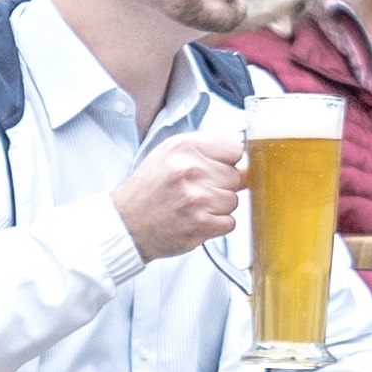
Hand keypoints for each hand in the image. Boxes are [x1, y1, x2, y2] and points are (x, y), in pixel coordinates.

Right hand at [109, 121, 245, 259]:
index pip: (235, 149)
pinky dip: (215, 225)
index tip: (215, 168)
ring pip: (233, 201)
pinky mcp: (200, 224)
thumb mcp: (169, 154)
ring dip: (217, 207)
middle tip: (195, 191)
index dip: (228, 162)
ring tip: (192, 206)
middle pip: (236, 176)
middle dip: (220, 186)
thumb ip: (206, 151)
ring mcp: (197, 198)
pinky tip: (195, 219)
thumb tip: (244, 162)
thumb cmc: (148, 189)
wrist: (126, 224)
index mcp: (184, 147)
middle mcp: (191, 169)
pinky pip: (230, 222)